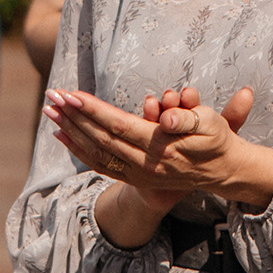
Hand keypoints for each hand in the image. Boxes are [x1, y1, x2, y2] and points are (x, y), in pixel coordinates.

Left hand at [46, 84, 270, 206]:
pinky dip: (78, 149)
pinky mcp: (133, 177)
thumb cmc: (217, 139)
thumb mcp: (213, 124)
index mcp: (162, 149)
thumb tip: (166, 118)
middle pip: (100, 138)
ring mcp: (138, 175)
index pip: (118, 126)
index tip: (71, 94)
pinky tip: (62, 135)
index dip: (92, 110)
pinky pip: (99, 164)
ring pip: (96, 152)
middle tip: (51, 95)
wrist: (223, 171)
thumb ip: (189, 119)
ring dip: (70, 131)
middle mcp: (145, 166)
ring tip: (49, 111)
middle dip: (73, 116)